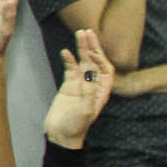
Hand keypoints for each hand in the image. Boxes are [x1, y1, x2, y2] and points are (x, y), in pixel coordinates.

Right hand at [42, 30, 116, 147]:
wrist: (61, 135)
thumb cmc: (76, 127)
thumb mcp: (84, 112)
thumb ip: (88, 95)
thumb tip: (89, 78)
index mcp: (101, 92)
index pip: (106, 70)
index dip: (101, 58)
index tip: (93, 48)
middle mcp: (93, 86)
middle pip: (95, 62)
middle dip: (92, 47)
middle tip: (87, 31)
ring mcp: (80, 85)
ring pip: (82, 63)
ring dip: (82, 49)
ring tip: (79, 33)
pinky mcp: (68, 86)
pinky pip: (70, 69)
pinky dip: (68, 60)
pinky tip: (65, 51)